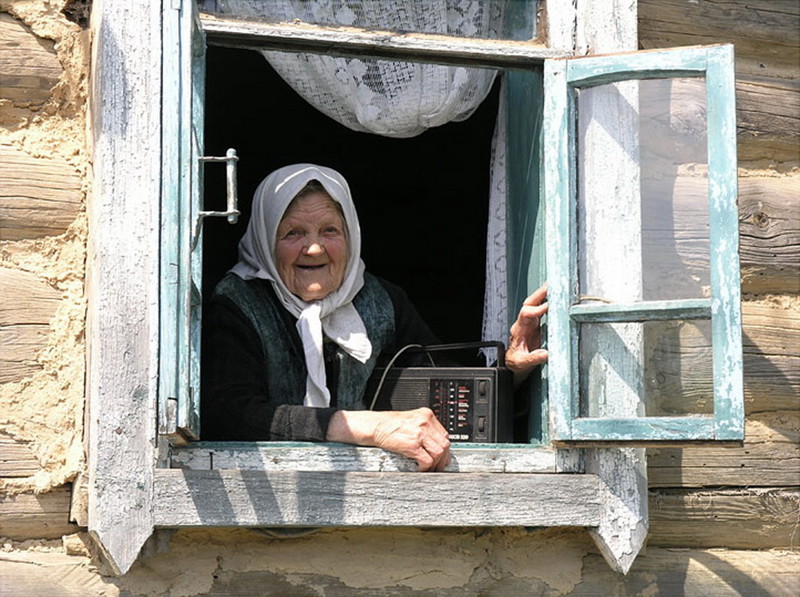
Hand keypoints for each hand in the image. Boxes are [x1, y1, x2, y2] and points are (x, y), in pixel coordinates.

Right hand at [326, 408, 450, 471]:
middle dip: (443, 458)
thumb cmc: (389, 424)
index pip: (444, 433)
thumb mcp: (411, 421)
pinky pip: (427, 460)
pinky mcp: (413, 444)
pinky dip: (426, 467)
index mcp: (426, 415)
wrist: (375, 425)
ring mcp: (420, 433)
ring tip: (430, 468)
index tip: (443, 455)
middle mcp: (425, 422)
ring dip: (436, 464)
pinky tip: (421, 468)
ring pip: (439, 452)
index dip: (445, 447)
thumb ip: (424, 428)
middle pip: (444, 443)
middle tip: (439, 466)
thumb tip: (434, 443)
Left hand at [506, 284, 548, 386]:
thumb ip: (532, 358)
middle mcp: (523, 323)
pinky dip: (548, 301)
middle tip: (552, 285)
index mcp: (519, 330)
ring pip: (535, 303)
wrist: (513, 363)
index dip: (537, 310)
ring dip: (544, 294)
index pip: (526, 314)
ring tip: (556, 285)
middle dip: (540, 294)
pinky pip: (541, 308)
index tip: (548, 307)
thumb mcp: (522, 363)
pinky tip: (556, 296)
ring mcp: (529, 322)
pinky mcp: (535, 323)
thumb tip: (545, 354)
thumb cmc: (516, 362)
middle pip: (529, 303)